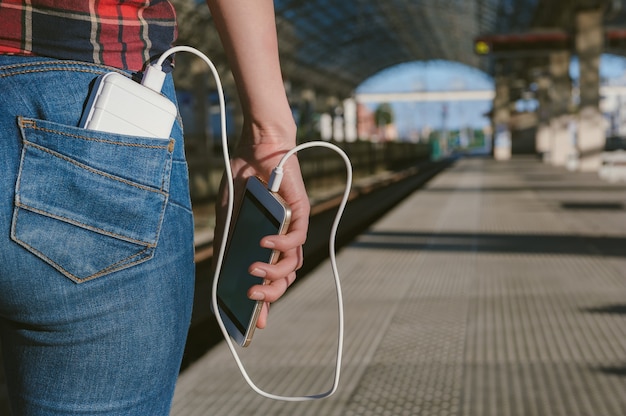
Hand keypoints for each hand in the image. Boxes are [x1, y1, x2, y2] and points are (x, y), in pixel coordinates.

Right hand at [213, 122, 309, 328]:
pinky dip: (281, 246)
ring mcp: (292, 229)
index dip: (263, 303)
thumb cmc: (242, 179)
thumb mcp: (228, 217)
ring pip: (292, 265)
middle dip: (269, 295)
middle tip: (253, 299)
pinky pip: (297, 240)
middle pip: (282, 278)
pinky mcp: (300, 214)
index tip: (254, 323)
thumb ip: (228, 242)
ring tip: (254, 273)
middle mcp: (281, 240)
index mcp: (264, 244)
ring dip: (274, 274)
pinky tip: (264, 244)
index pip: (267, 279)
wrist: (256, 147)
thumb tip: (224, 275)